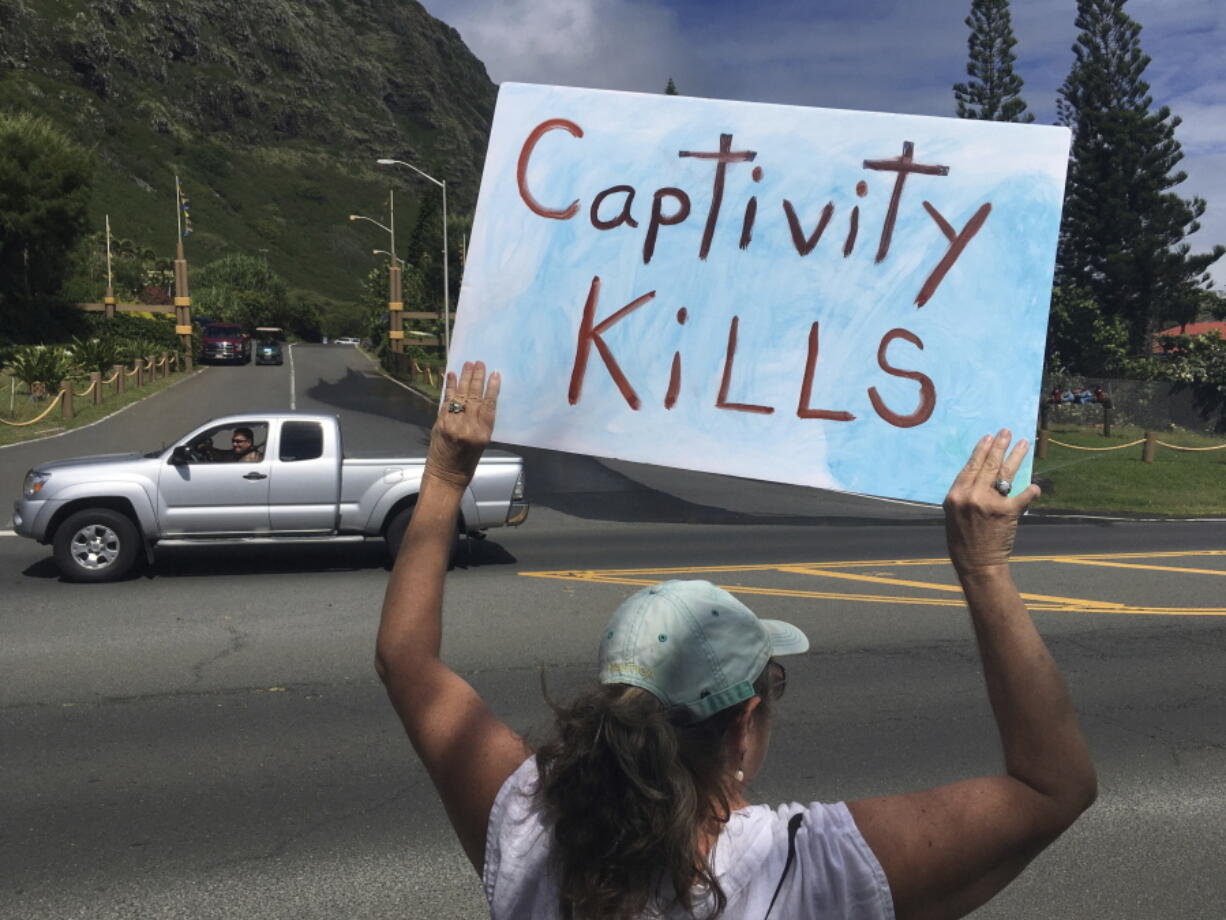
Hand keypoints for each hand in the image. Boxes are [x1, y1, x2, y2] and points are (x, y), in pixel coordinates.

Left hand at [424, 361, 500, 489]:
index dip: (493, 388)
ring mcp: (453, 424)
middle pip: (475, 397)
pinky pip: (446, 400)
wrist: (445, 475)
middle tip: (480, 363)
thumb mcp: (482, 444)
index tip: (495, 374)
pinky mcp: (440, 422)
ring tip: (468, 364)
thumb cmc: (467, 463)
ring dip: (464, 378)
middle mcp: (469, 427)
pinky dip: (449, 387)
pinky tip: (451, 375)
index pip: (489, 406)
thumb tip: (482, 402)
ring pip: (461, 396)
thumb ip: (481, 423)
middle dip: (477, 378)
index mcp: (483, 434)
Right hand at [943, 429, 1039, 577]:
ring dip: (1015, 456)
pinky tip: (1035, 485)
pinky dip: (1030, 490)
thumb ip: (964, 494)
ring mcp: (990, 503)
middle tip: (1007, 432)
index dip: (981, 450)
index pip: (970, 466)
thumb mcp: (953, 514)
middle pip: (988, 465)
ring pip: (1005, 473)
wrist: (976, 563)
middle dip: (999, 446)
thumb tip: (979, 476)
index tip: (988, 438)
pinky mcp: (1008, 512)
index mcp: (956, 495)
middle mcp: (972, 495)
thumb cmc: (961, 540)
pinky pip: (1022, 495)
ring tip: (1023, 444)